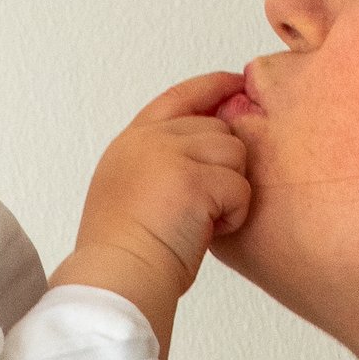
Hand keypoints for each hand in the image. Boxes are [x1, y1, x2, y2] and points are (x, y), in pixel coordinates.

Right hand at [55, 74, 252, 346]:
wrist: (119, 276)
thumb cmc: (126, 253)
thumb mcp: (132, 192)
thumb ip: (162, 163)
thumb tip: (213, 151)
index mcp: (132, 142)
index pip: (179, 98)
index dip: (212, 88)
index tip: (236, 83)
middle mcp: (151, 140)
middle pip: (220, 130)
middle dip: (224, 168)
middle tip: (203, 208)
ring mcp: (171, 154)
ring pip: (235, 154)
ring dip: (230, 192)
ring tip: (202, 221)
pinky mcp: (195, 178)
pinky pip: (240, 187)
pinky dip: (233, 215)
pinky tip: (208, 233)